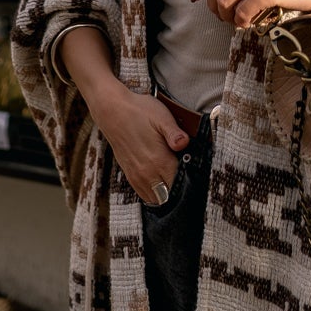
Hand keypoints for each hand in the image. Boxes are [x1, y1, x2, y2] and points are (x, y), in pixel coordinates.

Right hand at [92, 82, 189, 206]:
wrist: (112, 111)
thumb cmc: (139, 111)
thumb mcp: (161, 117)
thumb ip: (175, 133)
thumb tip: (185, 143)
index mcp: (159, 160)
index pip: (180, 185)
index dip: (191, 183)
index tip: (198, 177)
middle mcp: (147, 173)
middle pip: (170, 196)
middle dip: (181, 192)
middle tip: (191, 181)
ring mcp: (137, 176)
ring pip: (157, 199)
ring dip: (168, 194)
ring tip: (176, 182)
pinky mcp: (129, 175)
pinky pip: (145, 195)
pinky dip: (155, 194)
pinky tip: (162, 183)